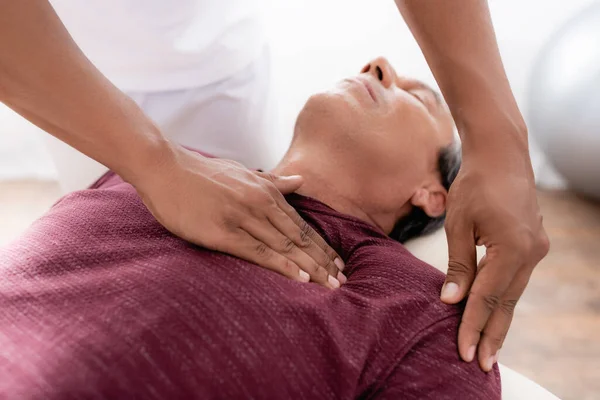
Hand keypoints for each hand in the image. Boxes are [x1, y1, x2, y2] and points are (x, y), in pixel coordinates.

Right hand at [133, 145, 345, 288]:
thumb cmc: (202, 173)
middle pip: (299, 238)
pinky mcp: (222, 232)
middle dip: (323, 260)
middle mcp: (259, 204)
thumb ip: (273, 182)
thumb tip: (300, 181)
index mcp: (265, 191)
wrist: (165, 168)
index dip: (322, 245)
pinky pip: (259, 252)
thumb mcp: (242, 173)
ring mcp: (242, 217)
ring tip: (329, 285)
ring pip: (284, 246)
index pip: (301, 225)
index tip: (338, 263)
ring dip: (310, 267)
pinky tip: (299, 278)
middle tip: (342, 280)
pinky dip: (282, 265)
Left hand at [441, 139, 549, 371]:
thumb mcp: (458, 224)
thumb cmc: (475, 184)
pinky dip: (503, 298)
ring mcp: (536, 249)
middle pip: (506, 302)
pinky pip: (515, 279)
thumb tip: (450, 300)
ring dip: (498, 319)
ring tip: (487, 347)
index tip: (463, 352)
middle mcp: (531, 253)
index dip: (473, 325)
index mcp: (512, 248)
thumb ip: (457, 264)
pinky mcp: (533, 245)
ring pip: (513, 293)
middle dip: (491, 333)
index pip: (486, 297)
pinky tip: (494, 313)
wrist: (502, 156)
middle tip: (481, 364)